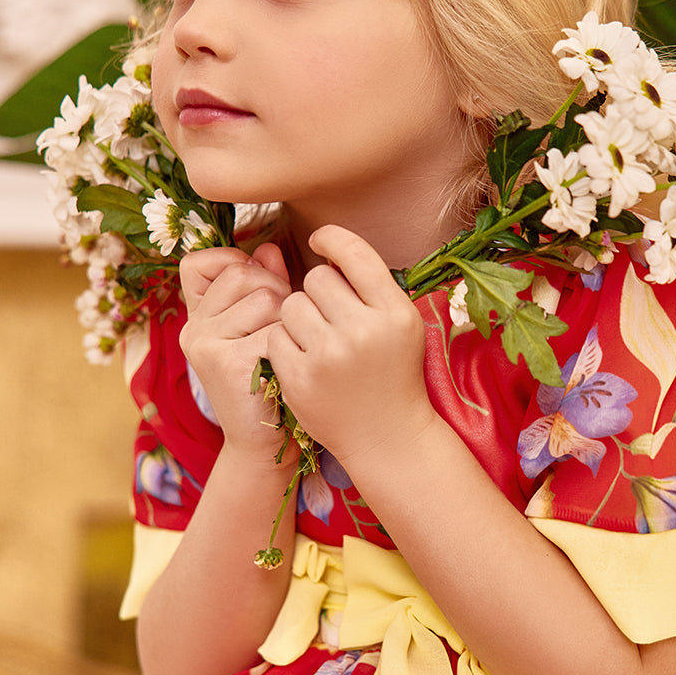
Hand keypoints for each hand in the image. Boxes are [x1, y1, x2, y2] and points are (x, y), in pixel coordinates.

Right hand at [179, 242, 294, 465]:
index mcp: (197, 317)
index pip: (201, 262)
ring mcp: (205, 345)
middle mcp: (192, 329)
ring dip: (288, 319)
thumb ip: (264, 283)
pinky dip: (292, 344)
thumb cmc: (272, 381)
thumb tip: (268, 248)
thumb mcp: (263, 326)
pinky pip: (275, 327)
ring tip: (286, 349)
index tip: (258, 288)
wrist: (266, 445)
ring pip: (264, 297)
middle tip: (283, 328)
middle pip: (243, 275)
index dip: (234, 264)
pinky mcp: (225, 363)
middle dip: (275, 292)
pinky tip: (286, 368)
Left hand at [267, 225, 431, 468]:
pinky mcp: (301, 379)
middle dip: (319, 291)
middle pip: (318, 278)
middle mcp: (364, 330)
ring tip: (317, 339)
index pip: (354, 253)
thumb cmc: (393, 372)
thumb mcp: (400, 324)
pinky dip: (285, 345)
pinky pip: (276, 336)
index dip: (331, 238)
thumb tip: (320, 238)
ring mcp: (330, 356)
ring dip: (298, 317)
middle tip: (330, 316)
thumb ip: (368, 283)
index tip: (319, 240)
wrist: (388, 436)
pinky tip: (305, 360)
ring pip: (291, 305)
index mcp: (395, 312)